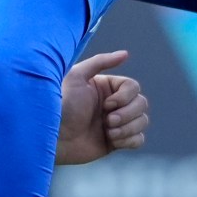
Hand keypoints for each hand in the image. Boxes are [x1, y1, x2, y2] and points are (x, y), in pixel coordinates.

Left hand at [56, 50, 150, 164]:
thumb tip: (125, 54)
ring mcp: (116, 123)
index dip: (125, 97)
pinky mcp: (116, 142)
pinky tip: (112, 141)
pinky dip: (129, 140)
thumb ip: (100, 62)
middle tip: (107, 121)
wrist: (54, 138)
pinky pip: (138, 140)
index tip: (106, 105)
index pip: (133, 87)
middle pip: (142, 104)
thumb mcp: (76, 77)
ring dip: (127, 128)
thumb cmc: (61, 106)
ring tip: (108, 133)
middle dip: (127, 114)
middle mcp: (114, 104)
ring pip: (142, 122)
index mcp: (107, 88)